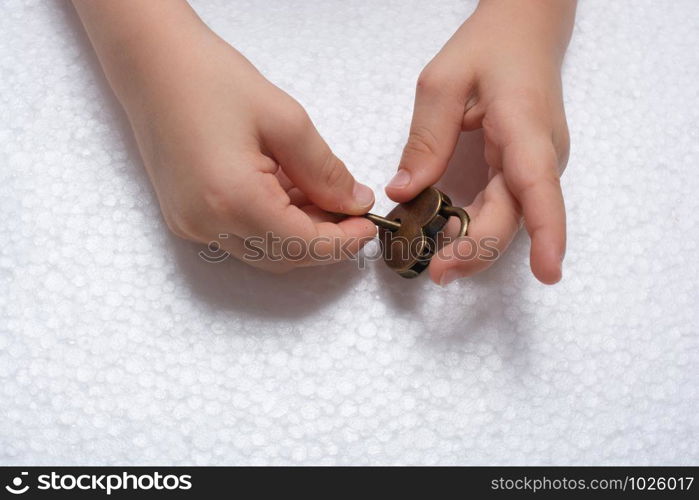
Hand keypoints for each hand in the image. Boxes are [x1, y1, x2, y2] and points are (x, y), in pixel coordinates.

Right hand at [116, 27, 376, 271]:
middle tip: (352, 209)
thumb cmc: (211, 79)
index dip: (343, 241)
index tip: (370, 224)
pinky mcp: (186, 217)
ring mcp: (192, 225)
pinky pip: (242, 236)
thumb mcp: (285, 120)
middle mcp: (207, 224)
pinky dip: (273, 224)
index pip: (303, 245)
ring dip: (300, 232)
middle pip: (285, 256)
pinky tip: (288, 192)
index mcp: (233, 200)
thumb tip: (354, 202)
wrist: (152, 64)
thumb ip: (325, 171)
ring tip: (321, 193)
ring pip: (265, 250)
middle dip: (325, 239)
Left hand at [386, 0, 574, 284]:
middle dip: (479, 251)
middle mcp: (542, 154)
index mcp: (525, 127)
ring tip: (438, 261)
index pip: (539, 187)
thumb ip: (425, 141)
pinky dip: (479, 226)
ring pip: (513, 219)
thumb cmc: (489, 46)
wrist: (525, 29)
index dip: (546, 233)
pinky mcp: (528, 170)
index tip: (546, 273)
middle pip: (518, 216)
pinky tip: (449, 235)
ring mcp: (539, 165)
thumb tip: (404, 194)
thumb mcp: (442, 83)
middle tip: (437, 273)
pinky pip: (507, 207)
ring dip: (478, 245)